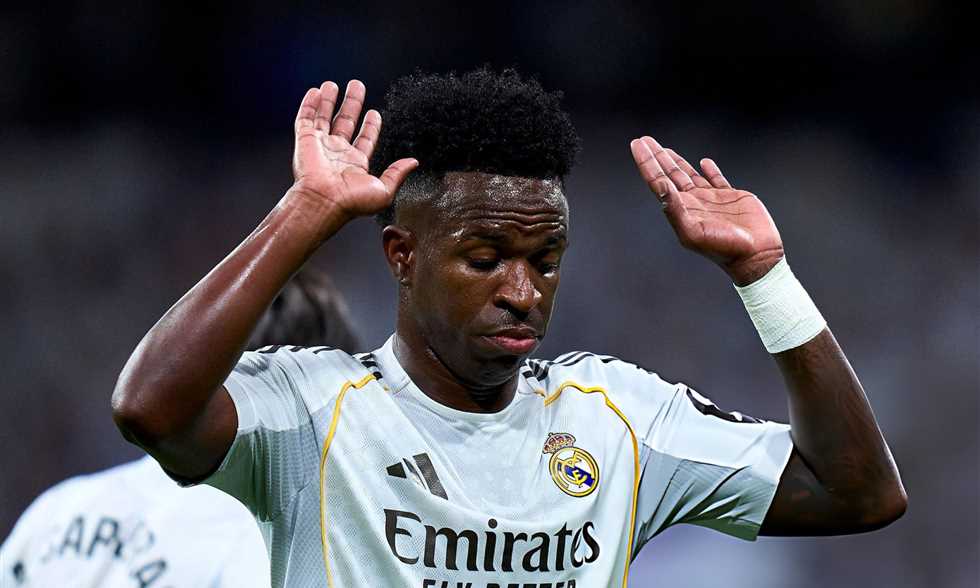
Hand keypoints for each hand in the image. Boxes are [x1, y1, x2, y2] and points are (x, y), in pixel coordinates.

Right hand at [290, 80, 417, 222]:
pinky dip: (310, 104)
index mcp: (356, 164)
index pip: (365, 139)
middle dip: (352, 103)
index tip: (374, 113)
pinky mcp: (305, 140)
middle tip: (357, 86)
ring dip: (329, 100)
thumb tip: (413, 162)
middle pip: (346, 121)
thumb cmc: (351, 202)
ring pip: (324, 117)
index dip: (370, 126)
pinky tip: (316, 92)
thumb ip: (398, 173)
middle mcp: (337, 153)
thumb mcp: (384, 190)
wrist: (324, 202)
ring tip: (332, 85)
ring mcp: (320, 145)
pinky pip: (305, 118)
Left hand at [630, 136, 783, 284]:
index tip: (637, 145)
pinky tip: (704, 162)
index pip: (658, 181)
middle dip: (656, 157)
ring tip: (664, 148)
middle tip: (644, 140)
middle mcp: (693, 202)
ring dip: (676, 161)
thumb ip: (675, 209)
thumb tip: (660, 185)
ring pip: (689, 174)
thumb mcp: (693, 231)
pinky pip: (718, 179)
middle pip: (669, 174)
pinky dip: (710, 170)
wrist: (755, 255)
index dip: (647, 163)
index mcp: (681, 209)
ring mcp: (712, 199)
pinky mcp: (731, 197)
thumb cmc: (724, 248)